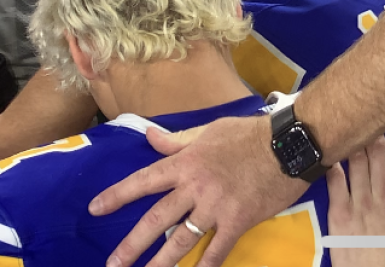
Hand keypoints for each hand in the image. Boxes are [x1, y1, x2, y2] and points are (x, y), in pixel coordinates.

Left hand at [91, 113, 305, 266]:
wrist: (289, 144)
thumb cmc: (249, 133)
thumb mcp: (210, 130)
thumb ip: (178, 139)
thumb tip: (148, 137)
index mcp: (186, 162)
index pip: (143, 181)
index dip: (117, 196)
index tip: (95, 210)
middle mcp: (195, 187)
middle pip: (156, 219)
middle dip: (131, 244)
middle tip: (112, 264)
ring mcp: (216, 207)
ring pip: (181, 240)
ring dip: (161, 263)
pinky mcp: (238, 221)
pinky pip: (217, 250)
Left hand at [327, 119, 384, 266]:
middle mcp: (383, 196)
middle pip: (380, 153)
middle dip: (377, 129)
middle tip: (374, 115)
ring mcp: (359, 203)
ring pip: (357, 162)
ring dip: (356, 141)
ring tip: (353, 125)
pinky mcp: (339, 213)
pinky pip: (335, 181)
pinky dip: (334, 164)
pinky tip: (333, 150)